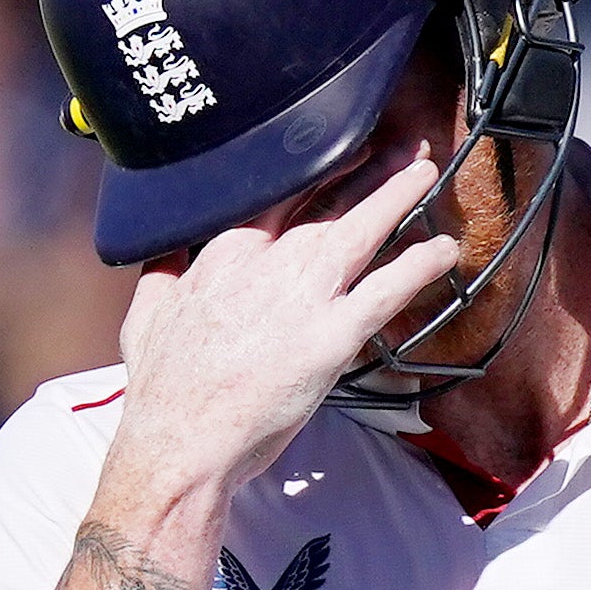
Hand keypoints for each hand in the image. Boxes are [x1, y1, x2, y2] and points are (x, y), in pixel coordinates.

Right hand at [107, 158, 462, 497]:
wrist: (179, 440)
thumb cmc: (165, 390)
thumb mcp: (146, 315)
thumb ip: (163, 271)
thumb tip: (164, 245)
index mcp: (225, 255)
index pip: (279, 195)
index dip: (316, 170)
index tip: (341, 151)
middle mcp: (266, 264)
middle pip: (326, 202)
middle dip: (367, 170)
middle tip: (403, 149)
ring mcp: (302, 297)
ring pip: (359, 230)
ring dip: (398, 197)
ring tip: (428, 172)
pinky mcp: (332, 336)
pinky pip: (386, 290)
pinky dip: (417, 267)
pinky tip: (444, 251)